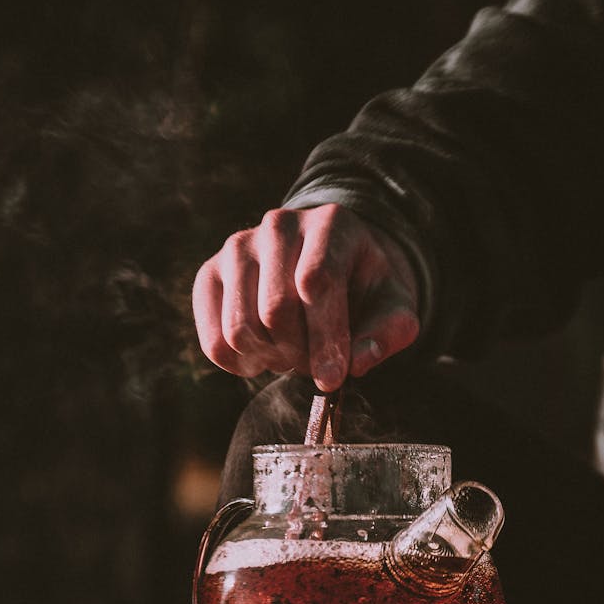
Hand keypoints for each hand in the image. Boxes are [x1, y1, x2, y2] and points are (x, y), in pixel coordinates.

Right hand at [193, 203, 419, 390]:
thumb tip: (357, 363)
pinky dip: (239, 364)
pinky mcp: (210, 274)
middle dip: (299, 352)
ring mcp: (238, 247)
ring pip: (240, 328)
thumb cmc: (364, 290)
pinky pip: (214, 340)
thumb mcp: (393, 307)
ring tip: (291, 354)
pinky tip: (263, 357)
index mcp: (331, 224)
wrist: (329, 267)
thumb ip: (388, 333)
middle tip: (316, 362)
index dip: (324, 337)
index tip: (333, 380)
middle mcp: (278, 225)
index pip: (316, 281)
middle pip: (275, 309)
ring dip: (270, 359)